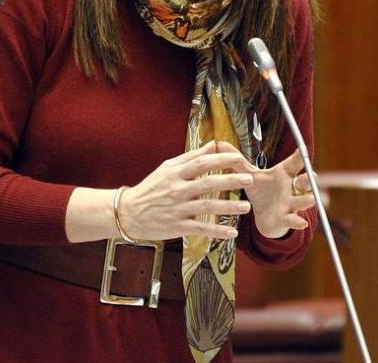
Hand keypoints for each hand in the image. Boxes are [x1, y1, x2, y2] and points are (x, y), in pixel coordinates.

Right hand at [118, 141, 253, 241]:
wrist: (128, 213)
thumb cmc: (150, 189)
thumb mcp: (166, 168)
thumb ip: (190, 157)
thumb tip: (212, 145)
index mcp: (175, 173)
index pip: (201, 163)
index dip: (221, 160)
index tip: (239, 159)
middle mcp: (177, 190)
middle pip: (207, 184)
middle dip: (230, 181)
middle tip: (249, 179)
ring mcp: (177, 209)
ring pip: (207, 207)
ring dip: (228, 207)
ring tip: (246, 207)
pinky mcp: (177, 226)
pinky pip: (201, 229)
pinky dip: (217, 231)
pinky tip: (232, 233)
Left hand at [219, 141, 315, 238]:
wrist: (264, 216)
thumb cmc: (261, 191)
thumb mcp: (249, 175)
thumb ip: (237, 160)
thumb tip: (219, 143)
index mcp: (284, 174)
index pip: (294, 163)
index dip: (299, 156)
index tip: (302, 148)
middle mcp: (292, 188)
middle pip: (305, 181)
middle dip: (308, 179)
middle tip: (311, 176)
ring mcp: (291, 204)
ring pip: (303, 200)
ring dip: (306, 200)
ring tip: (309, 199)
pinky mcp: (287, 219)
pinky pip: (294, 220)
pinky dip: (298, 222)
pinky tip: (302, 223)